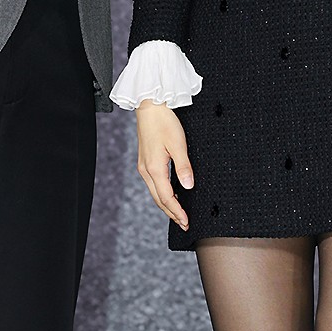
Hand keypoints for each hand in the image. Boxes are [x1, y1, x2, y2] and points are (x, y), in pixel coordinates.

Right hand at [135, 102, 193, 230]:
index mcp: (154, 168)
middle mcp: (146, 170)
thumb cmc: (164, 122)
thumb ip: (184, 167)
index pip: (166, 197)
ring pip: (155, 192)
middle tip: (184, 223)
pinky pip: (153, 184)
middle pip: (159, 199)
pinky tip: (170, 194)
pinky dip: (162, 194)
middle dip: (171, 213)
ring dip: (167, 204)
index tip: (186, 221)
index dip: (177, 211)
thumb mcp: (178, 144)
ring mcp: (143, 166)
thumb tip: (188, 187)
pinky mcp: (145, 161)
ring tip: (178, 213)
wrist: (149, 107)